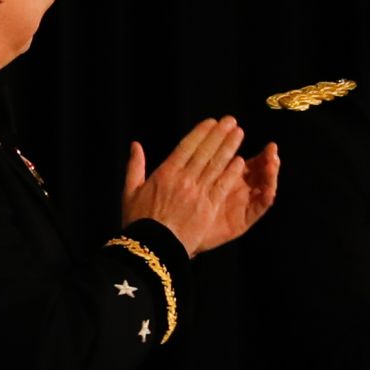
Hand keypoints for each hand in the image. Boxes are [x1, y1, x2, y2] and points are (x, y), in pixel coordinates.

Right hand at [118, 119, 274, 256]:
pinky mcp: (208, 208)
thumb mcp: (129, 191)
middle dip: (219, 135)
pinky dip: (231, 172)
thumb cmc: (139, 221)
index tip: (211, 122)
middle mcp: (183, 180)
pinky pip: (222, 186)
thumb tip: (135, 145)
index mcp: (164, 174)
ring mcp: (197, 193)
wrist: (152, 248)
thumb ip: (135, 166)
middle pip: (205, 152)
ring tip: (238, 134)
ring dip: (229, 148)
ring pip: (216, 165)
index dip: (201, 133)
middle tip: (231, 121)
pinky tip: (240, 161)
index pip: (186, 147)